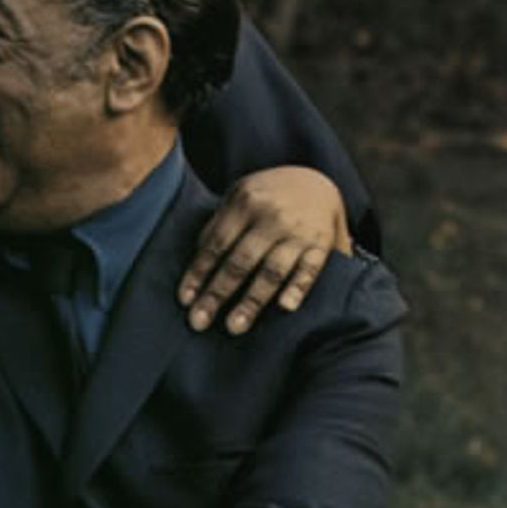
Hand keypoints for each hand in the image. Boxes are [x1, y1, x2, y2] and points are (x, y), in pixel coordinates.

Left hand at [178, 166, 350, 333]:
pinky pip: (309, 270)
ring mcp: (297, 232)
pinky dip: (298, 288)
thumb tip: (197, 260)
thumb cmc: (268, 195)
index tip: (185, 300)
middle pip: (239, 262)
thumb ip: (220, 224)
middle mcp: (271, 217)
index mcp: (245, 202)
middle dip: (216, 294)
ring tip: (234, 327)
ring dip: (251, 301)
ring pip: (271, 271)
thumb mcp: (240, 195)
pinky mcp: (321, 244)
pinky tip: (285, 307)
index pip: (216, 244)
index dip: (199, 273)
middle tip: (199, 322)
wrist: (317, 180)